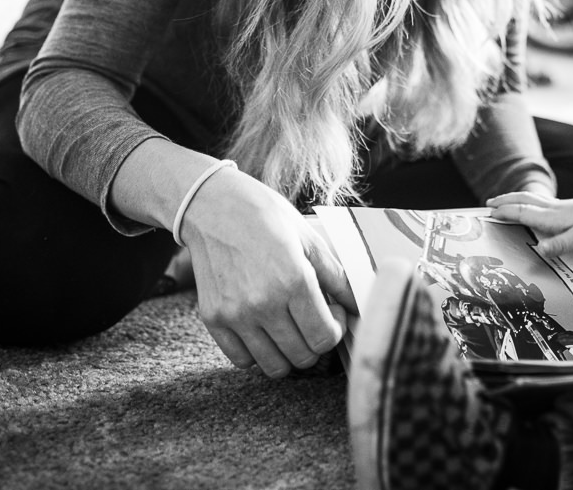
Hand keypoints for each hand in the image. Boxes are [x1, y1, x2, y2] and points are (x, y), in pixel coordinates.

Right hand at [181, 169, 357, 376]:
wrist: (212, 206)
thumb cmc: (264, 217)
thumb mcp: (308, 238)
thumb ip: (336, 277)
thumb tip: (360, 305)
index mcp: (293, 280)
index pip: (325, 337)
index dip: (336, 330)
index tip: (332, 313)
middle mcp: (263, 303)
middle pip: (303, 356)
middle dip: (315, 342)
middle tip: (311, 317)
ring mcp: (235, 315)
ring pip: (274, 366)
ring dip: (288, 352)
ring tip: (288, 324)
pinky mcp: (212, 319)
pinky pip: (242, 360)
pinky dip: (258, 352)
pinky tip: (263, 327)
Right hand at [486, 191, 572, 257]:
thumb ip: (558, 245)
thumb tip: (538, 249)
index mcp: (552, 217)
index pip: (524, 212)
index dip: (506, 212)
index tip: (490, 212)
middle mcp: (551, 208)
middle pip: (523, 200)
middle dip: (505, 201)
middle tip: (488, 203)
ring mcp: (557, 206)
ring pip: (530, 197)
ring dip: (513, 198)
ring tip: (500, 200)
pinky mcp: (562, 207)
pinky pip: (537, 200)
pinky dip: (524, 199)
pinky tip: (525, 203)